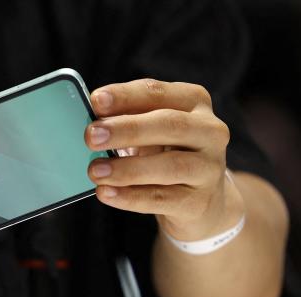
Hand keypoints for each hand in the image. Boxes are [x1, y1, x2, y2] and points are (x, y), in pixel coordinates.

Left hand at [85, 78, 244, 241]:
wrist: (200, 200)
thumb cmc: (165, 155)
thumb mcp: (150, 132)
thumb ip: (126, 122)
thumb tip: (90, 125)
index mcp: (194, 102)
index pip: (158, 93)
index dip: (126, 96)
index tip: (95, 101)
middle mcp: (210, 131)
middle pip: (170, 125)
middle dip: (127, 129)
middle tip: (91, 136)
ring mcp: (209, 167)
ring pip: (170, 166)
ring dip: (127, 168)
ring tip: (95, 171)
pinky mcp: (199, 201)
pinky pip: (162, 199)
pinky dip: (130, 196)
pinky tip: (106, 193)